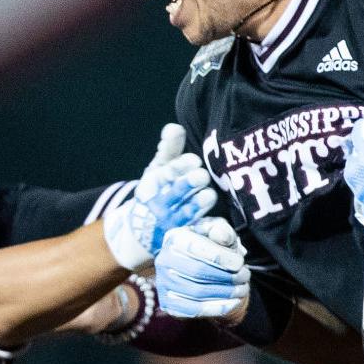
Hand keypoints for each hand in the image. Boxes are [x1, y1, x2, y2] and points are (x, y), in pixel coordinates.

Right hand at [103, 124, 216, 270]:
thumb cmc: (159, 189)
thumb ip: (169, 148)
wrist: (141, 228)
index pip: (168, 172)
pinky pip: (198, 233)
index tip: (195, 160)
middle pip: (175, 192)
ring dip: (196, 206)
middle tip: (202, 176)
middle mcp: (163, 201)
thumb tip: (174, 127)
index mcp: (156, 182)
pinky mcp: (186, 236)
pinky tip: (221, 231)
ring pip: (185, 213)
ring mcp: (173, 220)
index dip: (180, 167)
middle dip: (187, 184)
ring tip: (209, 196)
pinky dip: (208, 231)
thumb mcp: (160, 167)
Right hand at [154, 218, 249, 322]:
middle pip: (197, 271)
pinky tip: (233, 303)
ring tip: (242, 288)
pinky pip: (194, 310)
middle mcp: (164, 260)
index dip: (220, 256)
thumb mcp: (219, 232)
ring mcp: (164, 284)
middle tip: (245, 276)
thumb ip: (222, 230)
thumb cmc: (212, 247)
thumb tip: (222, 237)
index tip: (240, 262)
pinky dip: (217, 308)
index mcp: (174, 238)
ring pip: (197, 292)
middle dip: (226, 275)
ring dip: (225, 292)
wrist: (202, 271)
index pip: (194, 247)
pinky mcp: (169, 305)